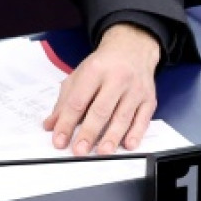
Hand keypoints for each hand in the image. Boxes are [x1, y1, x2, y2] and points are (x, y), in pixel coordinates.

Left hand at [43, 23, 160, 155]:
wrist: (132, 48)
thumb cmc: (103, 65)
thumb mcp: (80, 75)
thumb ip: (65, 101)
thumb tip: (51, 125)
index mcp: (95, 70)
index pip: (78, 101)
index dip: (67, 122)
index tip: (59, 140)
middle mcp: (117, 78)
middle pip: (101, 110)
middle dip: (89, 132)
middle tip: (79, 151)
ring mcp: (135, 89)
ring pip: (123, 116)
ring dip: (112, 137)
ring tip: (102, 152)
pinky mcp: (149, 99)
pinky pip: (143, 119)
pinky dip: (136, 133)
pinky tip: (128, 145)